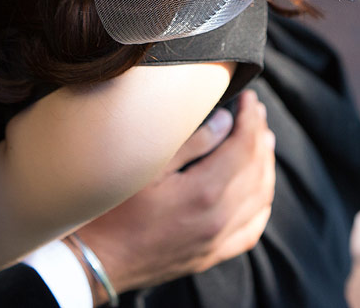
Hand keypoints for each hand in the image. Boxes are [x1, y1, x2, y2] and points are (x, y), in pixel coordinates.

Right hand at [73, 89, 275, 299]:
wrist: (93, 260)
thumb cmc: (110, 210)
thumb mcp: (146, 166)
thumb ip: (191, 142)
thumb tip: (225, 121)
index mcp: (204, 192)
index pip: (244, 147)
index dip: (252, 118)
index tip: (251, 99)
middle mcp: (218, 218)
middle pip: (256, 170)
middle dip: (260, 136)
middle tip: (257, 114)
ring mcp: (217, 240)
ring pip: (260, 199)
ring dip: (266, 167)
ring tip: (263, 142)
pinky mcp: (210, 255)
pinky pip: (251, 230)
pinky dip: (262, 205)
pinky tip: (260, 191)